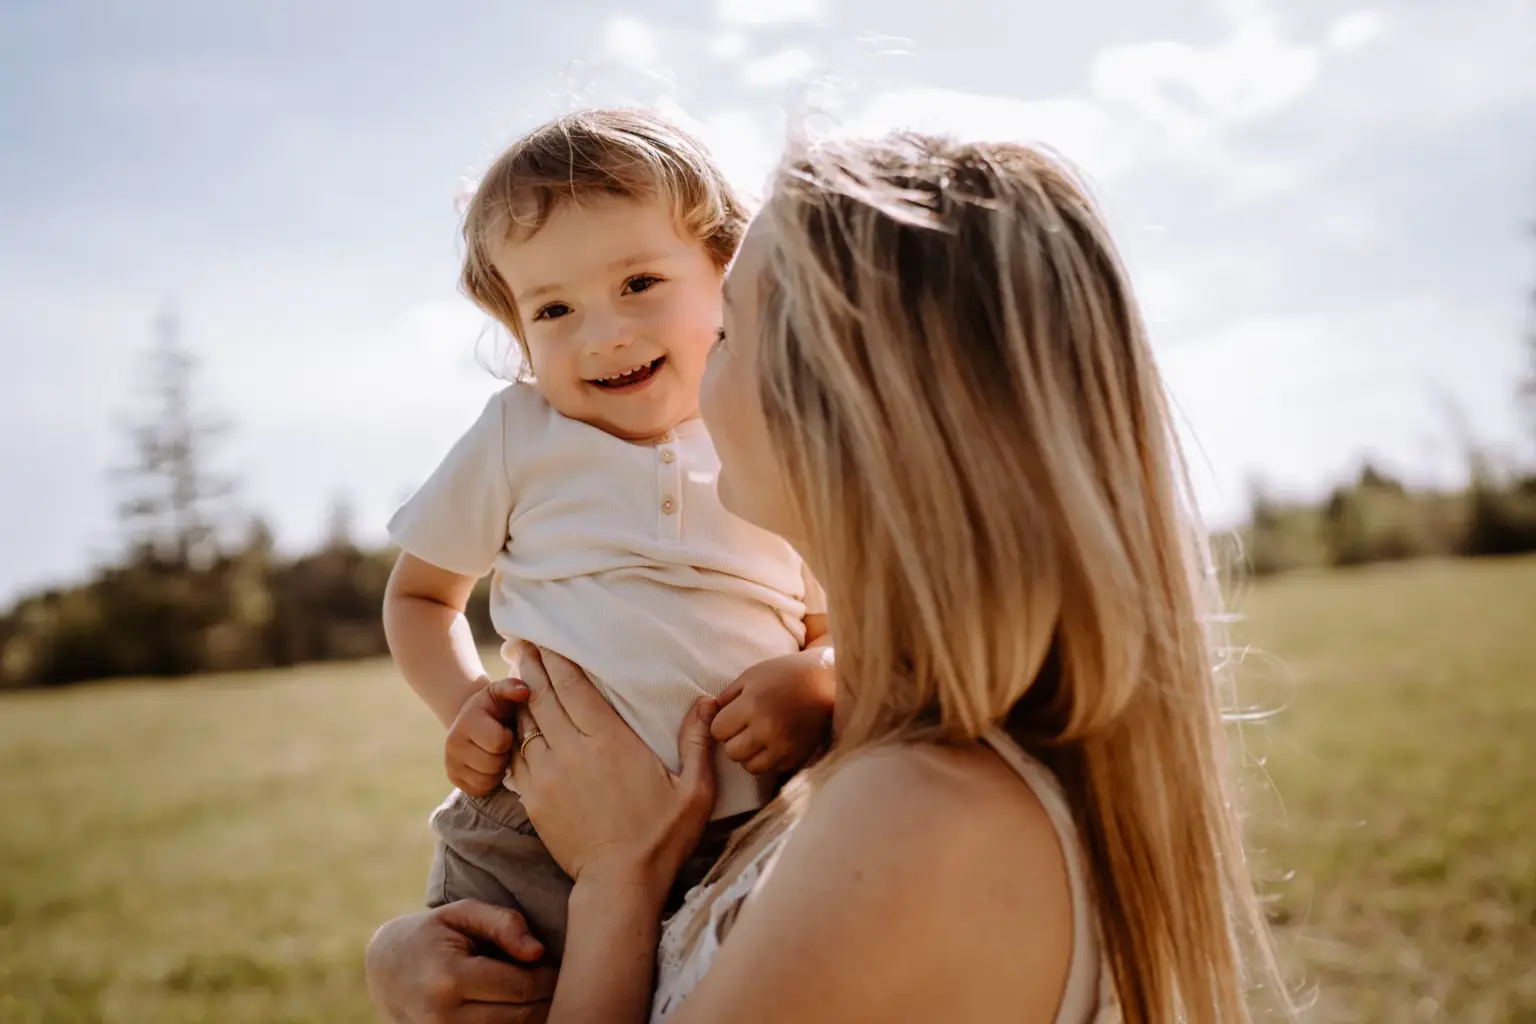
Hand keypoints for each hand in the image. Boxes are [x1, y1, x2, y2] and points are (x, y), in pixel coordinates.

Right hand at [365, 900, 556, 1023]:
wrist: (385, 970)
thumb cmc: (432, 934)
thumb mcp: (463, 913)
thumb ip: (503, 923)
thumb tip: (537, 951)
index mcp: (449, 977)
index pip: (520, 986)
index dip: (549, 978)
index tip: (561, 967)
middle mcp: (442, 1016)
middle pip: (520, 1016)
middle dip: (546, 999)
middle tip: (559, 982)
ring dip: (533, 1016)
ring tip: (539, 994)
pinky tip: (518, 1007)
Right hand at [445, 678, 523, 795]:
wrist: (474, 719)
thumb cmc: (495, 706)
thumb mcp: (501, 692)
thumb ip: (512, 687)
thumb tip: (524, 691)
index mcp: (467, 721)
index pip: (498, 742)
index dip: (509, 738)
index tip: (507, 730)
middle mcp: (452, 743)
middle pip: (492, 764)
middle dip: (504, 755)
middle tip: (504, 745)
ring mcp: (450, 763)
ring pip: (486, 780)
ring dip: (498, 770)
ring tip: (498, 754)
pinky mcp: (453, 778)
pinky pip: (479, 790)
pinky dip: (489, 781)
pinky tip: (491, 766)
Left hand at [507, 643, 717, 894]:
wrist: (620, 884)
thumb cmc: (662, 837)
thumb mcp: (695, 789)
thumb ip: (698, 741)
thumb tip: (708, 702)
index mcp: (610, 741)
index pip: (575, 688)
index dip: (558, 661)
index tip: (548, 642)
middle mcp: (573, 750)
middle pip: (544, 697)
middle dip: (532, 669)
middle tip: (524, 645)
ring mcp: (548, 775)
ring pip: (526, 724)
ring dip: (521, 698)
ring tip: (516, 677)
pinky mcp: (533, 799)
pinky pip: (517, 757)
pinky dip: (514, 735)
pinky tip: (515, 724)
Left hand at [711, 648, 836, 774]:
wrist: (825, 682)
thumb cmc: (784, 674)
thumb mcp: (750, 676)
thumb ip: (727, 696)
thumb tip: (709, 714)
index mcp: (752, 705)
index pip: (718, 730)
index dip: (722, 724)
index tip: (732, 717)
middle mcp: (767, 728)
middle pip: (731, 752)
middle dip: (733, 741)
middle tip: (744, 728)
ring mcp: (784, 745)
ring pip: (751, 767)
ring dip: (750, 754)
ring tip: (758, 738)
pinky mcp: (798, 756)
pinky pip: (773, 768)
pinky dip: (771, 759)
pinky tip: (775, 742)